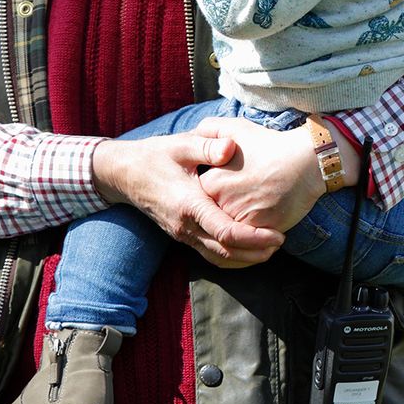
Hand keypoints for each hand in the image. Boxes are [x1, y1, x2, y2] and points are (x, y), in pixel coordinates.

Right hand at [90, 129, 285, 264]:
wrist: (122, 174)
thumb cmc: (154, 156)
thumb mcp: (180, 144)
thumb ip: (207, 146)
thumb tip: (231, 146)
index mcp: (188, 204)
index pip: (226, 233)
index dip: (255, 238)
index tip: (279, 235)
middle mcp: (185, 226)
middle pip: (226, 252)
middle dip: (256, 253)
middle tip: (281, 243)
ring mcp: (181, 234)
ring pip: (218, 259)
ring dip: (246, 259)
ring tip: (269, 250)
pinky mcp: (181, 235)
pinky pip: (209, 255)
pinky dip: (231, 257)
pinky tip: (247, 250)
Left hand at [193, 116, 328, 234]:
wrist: (306, 162)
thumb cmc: (269, 143)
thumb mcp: (233, 128)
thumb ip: (207, 131)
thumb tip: (193, 136)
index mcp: (209, 182)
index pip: (199, 194)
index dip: (214, 190)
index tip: (226, 184)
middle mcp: (220, 203)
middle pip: (214, 212)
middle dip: (224, 208)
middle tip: (242, 198)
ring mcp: (240, 218)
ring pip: (230, 227)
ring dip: (237, 224)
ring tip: (252, 209)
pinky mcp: (260, 230)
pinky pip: (248, 239)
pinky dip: (251, 236)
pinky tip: (261, 222)